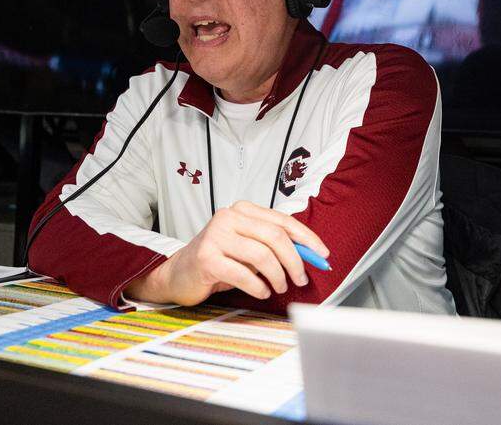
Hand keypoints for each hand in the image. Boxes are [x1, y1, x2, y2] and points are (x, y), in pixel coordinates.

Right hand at [124, 201, 329, 306]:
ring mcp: (215, 236)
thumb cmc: (218, 261)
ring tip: (279, 287)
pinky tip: (261, 291)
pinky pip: (244, 274)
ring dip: (278, 276)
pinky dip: (259, 287)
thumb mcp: (248, 248)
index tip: (322, 255)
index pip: (282, 221)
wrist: (178, 275)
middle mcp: (228, 218)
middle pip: (275, 236)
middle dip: (295, 261)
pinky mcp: (207, 258)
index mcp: (242, 210)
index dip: (307, 239)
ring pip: (262, 255)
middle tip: (300, 279)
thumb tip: (310, 255)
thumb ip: (274, 246)